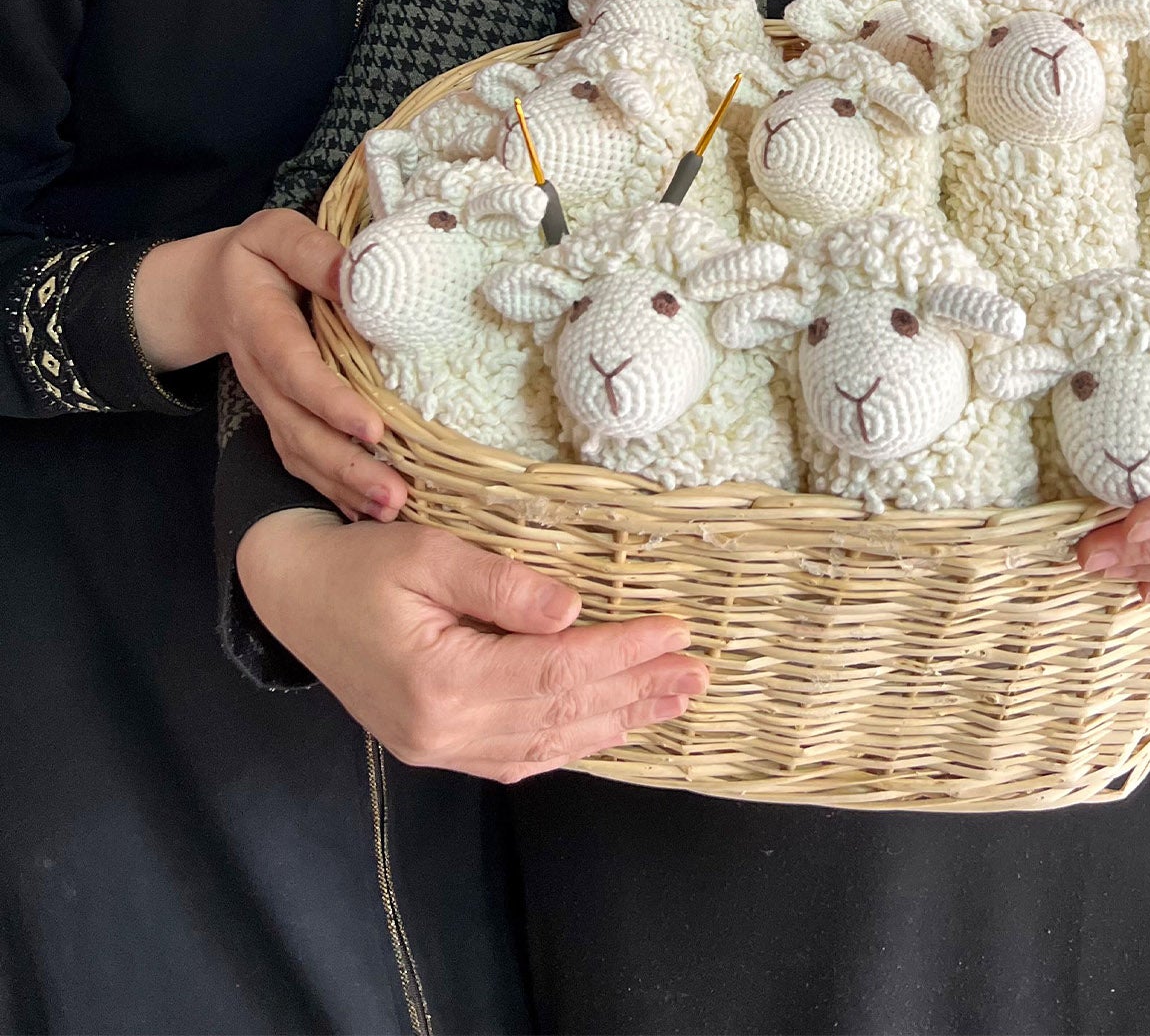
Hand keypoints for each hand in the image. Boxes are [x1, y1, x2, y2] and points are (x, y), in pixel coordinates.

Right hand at [134, 212, 405, 520]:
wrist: (212, 288)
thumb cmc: (257, 256)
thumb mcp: (274, 233)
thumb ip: (310, 250)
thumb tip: (353, 274)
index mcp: (261, 324)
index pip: (295, 369)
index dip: (330, 402)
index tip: (373, 428)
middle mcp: (261, 373)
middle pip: (299, 428)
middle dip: (345, 464)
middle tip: (394, 493)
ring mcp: (268, 401)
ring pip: (299, 452)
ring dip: (343, 485)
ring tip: (392, 509)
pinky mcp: (279, 415)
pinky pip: (301, 458)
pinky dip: (332, 487)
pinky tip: (366, 509)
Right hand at [237, 510, 708, 782]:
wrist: (292, 595)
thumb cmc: (358, 563)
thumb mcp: (427, 553)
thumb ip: (500, 584)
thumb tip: (572, 610)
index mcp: (440, 681)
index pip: (555, 670)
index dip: (621, 653)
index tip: (674, 631)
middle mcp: (441, 730)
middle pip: (559, 714)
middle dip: (634, 692)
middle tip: (696, 674)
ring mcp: (436, 748)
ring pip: (545, 744)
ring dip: (614, 722)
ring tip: (671, 702)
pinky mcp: (434, 746)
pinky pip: (515, 756)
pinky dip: (569, 742)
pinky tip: (607, 726)